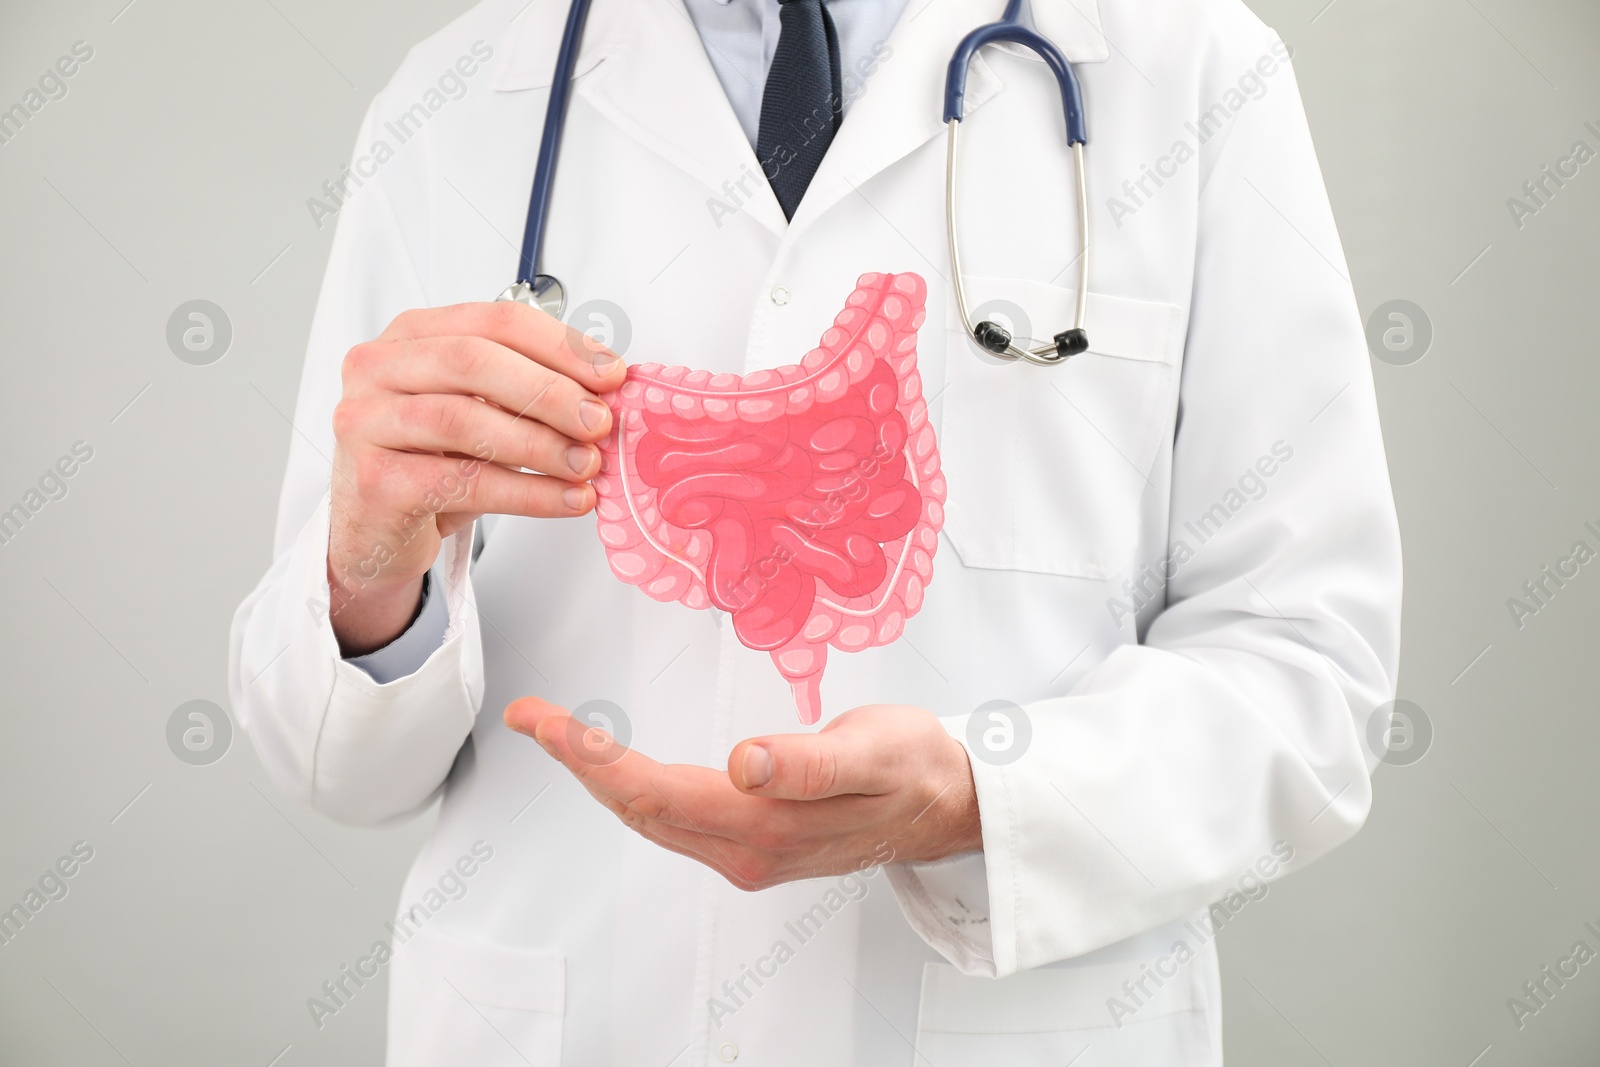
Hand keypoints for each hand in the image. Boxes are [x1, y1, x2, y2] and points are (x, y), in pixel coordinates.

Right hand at [327, 302, 624, 653]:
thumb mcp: (480, 412)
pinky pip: (461, 482)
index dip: (560, 346)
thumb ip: (527, 392)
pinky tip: (566, 499)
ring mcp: (366, 423)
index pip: (494, 321)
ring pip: (464, 421)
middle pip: (473, 362)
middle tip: (599, 422)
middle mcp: (379, 369)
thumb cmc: (431, 461)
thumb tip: (604, 394)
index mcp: (412, 335)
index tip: (610, 375)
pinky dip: (526, 493)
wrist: (377, 530)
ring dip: (540, 444)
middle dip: (549, 391)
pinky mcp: (374, 481)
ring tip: (587, 465)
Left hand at [503, 699, 981, 889]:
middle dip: (578, 762)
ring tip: (556, 732)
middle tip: (531, 714)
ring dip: (598, 776)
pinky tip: (616, 764)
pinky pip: (673, 819)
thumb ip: (808, 763)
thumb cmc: (914, 767)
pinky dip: (632, 786)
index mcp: (768, 826)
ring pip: (650, 816)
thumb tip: (743, 764)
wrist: (950, 806)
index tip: (548, 722)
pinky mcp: (751, 843)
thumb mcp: (874, 752)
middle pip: (638, 808)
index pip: (656, 791)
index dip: (593, 758)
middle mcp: (747, 850)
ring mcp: (746, 853)